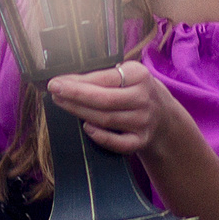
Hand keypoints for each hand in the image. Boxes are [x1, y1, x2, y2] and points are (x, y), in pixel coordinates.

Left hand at [44, 60, 186, 158]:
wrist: (164, 116)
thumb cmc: (136, 91)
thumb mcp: (129, 75)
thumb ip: (105, 75)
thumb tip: (67, 78)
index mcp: (139, 76)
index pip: (103, 79)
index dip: (77, 82)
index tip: (56, 81)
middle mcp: (143, 99)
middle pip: (103, 100)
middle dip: (74, 96)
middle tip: (54, 91)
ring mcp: (143, 121)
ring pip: (106, 120)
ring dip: (80, 112)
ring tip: (61, 103)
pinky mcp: (141, 141)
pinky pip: (118, 143)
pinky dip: (101, 137)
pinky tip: (86, 128)